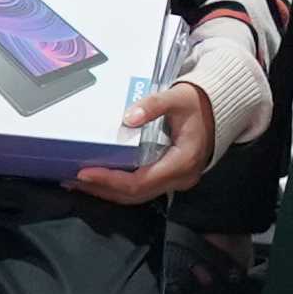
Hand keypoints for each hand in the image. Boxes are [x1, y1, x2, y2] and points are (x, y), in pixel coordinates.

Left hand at [70, 78, 216, 203]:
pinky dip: (118, 187)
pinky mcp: (170, 178)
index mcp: (182, 162)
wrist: (219, 109)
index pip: (140, 181)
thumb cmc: (198, 102)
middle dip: (102, 189)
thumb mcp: (179, 97)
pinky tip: (100, 179)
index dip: (111, 180)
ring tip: (79, 182)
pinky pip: (141, 189)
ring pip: (136, 196)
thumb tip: (129, 117)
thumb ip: (155, 105)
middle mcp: (180, 178)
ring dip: (107, 191)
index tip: (85, 172)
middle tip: (73, 179)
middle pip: (135, 195)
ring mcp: (176, 181)